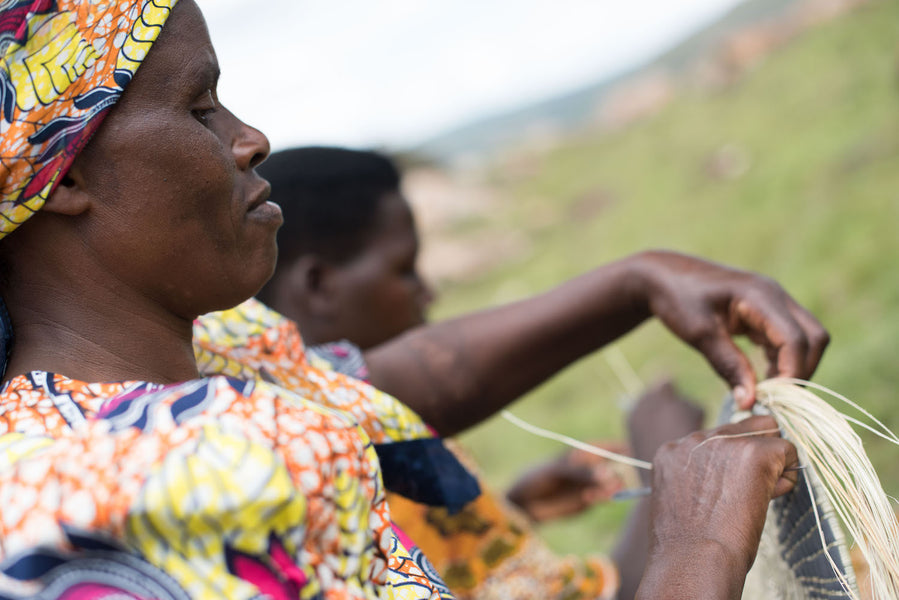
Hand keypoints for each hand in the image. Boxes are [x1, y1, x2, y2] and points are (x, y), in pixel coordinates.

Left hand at [505, 442, 630, 520]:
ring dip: (611, 489)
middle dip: (622, 475)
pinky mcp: (592, 501)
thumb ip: (582, 472)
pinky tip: (587, 498)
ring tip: (596, 493)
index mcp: (589, 450)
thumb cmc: (539, 477)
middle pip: (622, 468)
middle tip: (611, 484)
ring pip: (616, 485)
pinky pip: (605, 498)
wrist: (526, 502)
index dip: (629, 452)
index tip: (633, 460)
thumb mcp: (558, 471)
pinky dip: (602, 498)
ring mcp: (595, 484)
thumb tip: (608, 475)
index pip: (617, 447)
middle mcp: (595, 466)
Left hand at [630, 251, 828, 408]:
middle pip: (814, 338)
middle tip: (774, 399)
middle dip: (801, 371)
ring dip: (791, 368)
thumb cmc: (677, 299)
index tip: (770, 399)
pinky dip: (780, 361)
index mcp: (761, 296)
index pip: (796, 339)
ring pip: (804, 340)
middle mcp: (775, 297)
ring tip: (764, 393)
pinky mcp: (764, 314)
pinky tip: (760, 379)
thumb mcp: (700, 334)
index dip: (791, 372)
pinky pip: (786, 340)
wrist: (661, 276)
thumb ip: (728, 366)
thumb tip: (750, 402)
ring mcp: (772, 304)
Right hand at [639, 415, 798, 598]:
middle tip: (750, 489)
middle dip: (754, 452)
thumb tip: (731, 476)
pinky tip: (771, 498)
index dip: (731, 459)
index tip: (731, 486)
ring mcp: (725, 442)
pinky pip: (787, 450)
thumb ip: (697, 476)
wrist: (694, 559)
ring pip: (768, 432)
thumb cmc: (686, 545)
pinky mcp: (755, 453)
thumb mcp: (679, 500)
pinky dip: (786, 475)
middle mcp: (695, 439)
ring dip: (771, 461)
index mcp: (672, 451)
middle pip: (743, 426)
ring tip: (759, 497)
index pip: (716, 436)